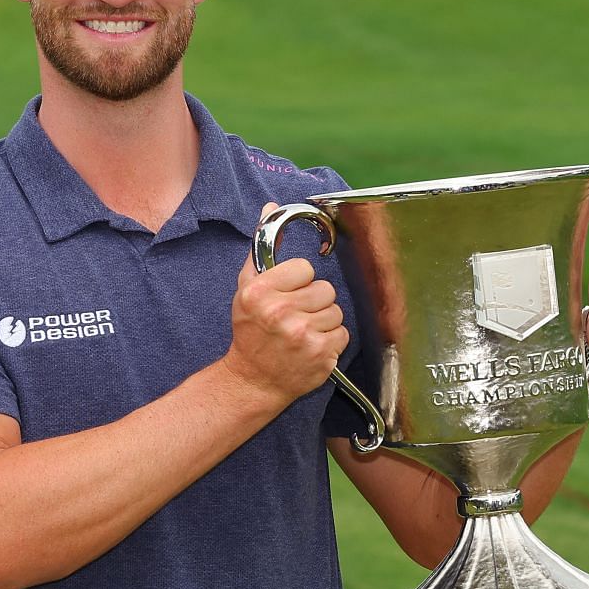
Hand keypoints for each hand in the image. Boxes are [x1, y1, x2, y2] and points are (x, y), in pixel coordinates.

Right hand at [226, 203, 349, 401]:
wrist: (252, 380)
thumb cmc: (250, 333)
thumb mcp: (246, 290)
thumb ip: (261, 251)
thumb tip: (271, 208)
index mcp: (260, 293)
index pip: (305, 268)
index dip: (298, 282)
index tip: (287, 296)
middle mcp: (280, 312)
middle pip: (325, 289)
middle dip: (314, 302)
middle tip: (295, 317)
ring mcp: (302, 335)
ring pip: (336, 311)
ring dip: (324, 322)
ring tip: (303, 333)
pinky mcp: (321, 355)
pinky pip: (343, 334)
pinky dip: (331, 341)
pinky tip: (312, 347)